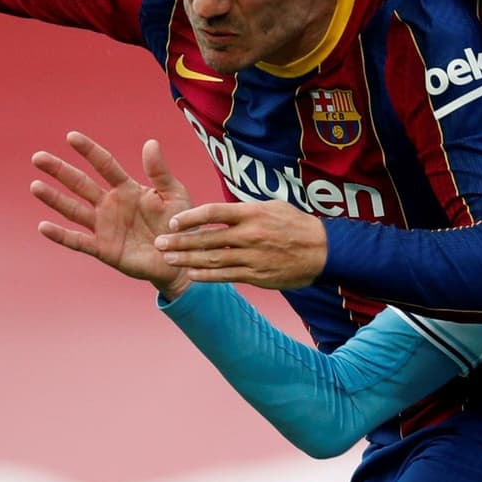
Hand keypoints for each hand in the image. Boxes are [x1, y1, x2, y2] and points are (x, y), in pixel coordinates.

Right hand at [31, 131, 191, 299]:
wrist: (181, 259)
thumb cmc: (180, 224)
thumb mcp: (175, 194)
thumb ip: (160, 172)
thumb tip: (150, 142)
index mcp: (127, 188)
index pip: (104, 164)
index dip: (89, 151)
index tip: (71, 137)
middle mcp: (111, 204)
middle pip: (81, 183)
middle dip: (60, 170)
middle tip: (38, 157)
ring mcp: (104, 227)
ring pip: (74, 209)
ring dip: (54, 198)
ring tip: (35, 185)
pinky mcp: (103, 249)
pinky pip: (78, 241)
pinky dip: (61, 235)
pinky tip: (43, 226)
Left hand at [155, 200, 326, 289]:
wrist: (323, 250)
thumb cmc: (295, 224)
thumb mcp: (272, 206)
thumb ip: (245, 209)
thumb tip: (222, 211)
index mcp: (252, 213)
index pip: (214, 212)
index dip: (190, 217)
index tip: (173, 221)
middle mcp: (249, 234)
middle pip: (208, 238)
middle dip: (180, 242)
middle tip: (159, 243)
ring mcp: (252, 256)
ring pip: (213, 259)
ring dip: (188, 260)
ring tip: (168, 259)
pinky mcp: (257, 275)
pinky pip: (227, 276)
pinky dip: (207, 276)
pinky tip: (191, 275)